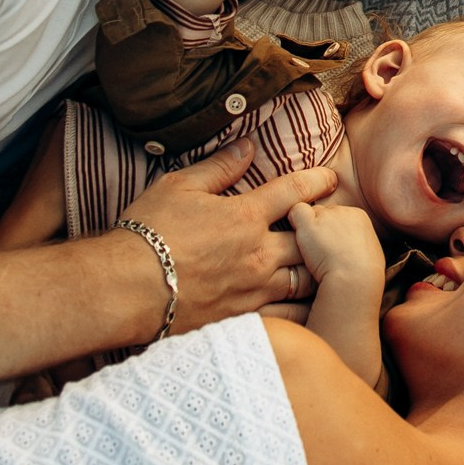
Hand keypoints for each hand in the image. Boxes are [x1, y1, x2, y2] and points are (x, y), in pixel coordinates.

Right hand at [116, 140, 336, 338]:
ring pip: (305, 280)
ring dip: (318, 270)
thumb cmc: (148, 233)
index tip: (330, 179)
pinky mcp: (242, 319)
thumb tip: (247, 146)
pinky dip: (302, 310)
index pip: (294, 191)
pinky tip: (308, 309)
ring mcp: (253, 290)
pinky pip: (287, 317)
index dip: (317, 181)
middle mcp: (258, 254)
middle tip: (337, 227)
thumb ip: (218, 167)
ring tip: (327, 266)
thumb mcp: (179, 187)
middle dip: (326, 231)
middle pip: (311, 240)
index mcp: (245, 216)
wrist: (126, 288)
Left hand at [286, 200, 388, 298]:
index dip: (332, 231)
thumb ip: (352, 242)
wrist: (354, 279)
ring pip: (310, 213)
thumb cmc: (360, 275)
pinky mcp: (309, 223)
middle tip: (323, 251)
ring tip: (313, 251)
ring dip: (308, 228)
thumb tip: (342, 247)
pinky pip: (296, 212)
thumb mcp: (365, 254)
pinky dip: (294, 224)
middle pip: (324, 212)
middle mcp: (342, 211)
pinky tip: (299, 241)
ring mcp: (325, 216)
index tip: (334, 249)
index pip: (338, 215)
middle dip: (320, 228)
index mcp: (359, 216)